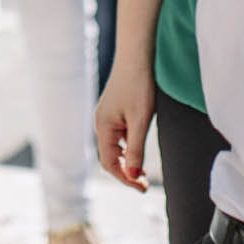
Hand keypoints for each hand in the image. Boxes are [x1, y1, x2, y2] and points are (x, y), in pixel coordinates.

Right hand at [94, 60, 155, 191]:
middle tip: (143, 183)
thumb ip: (135, 149)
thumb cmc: (139, 85)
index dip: (124, 178)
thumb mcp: (140, 120)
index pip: (108, 162)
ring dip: (127, 160)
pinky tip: (138, 147)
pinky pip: (118, 136)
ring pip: (114, 147)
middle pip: (109, 157)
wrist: (137, 55)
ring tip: (142, 169)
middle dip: (125, 172)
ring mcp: (106, 116)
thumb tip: (132, 175)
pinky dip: (127, 147)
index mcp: (103, 126)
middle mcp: (101, 123)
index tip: (141, 187)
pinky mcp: (114, 111)